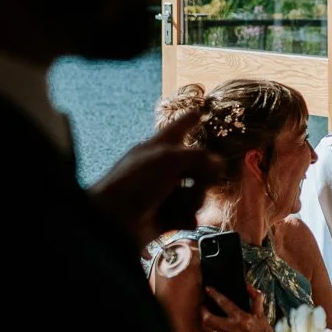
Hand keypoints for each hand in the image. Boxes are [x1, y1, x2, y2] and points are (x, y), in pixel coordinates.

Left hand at [89, 109, 217, 245]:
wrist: (113, 221)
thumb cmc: (135, 182)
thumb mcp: (168, 158)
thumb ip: (198, 156)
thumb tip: (218, 162)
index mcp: (158, 148)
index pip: (178, 128)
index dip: (189, 119)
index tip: (199, 111)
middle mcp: (162, 168)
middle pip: (196, 166)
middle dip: (203, 176)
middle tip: (204, 181)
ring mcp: (164, 193)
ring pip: (195, 192)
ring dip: (194, 200)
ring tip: (181, 205)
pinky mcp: (165, 217)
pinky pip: (188, 215)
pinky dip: (187, 218)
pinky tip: (183, 220)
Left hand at [201, 284, 272, 331]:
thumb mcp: (261, 314)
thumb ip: (256, 298)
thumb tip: (249, 287)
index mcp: (241, 318)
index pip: (224, 303)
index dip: (214, 294)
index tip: (207, 288)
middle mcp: (231, 328)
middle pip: (208, 319)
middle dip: (202, 311)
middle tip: (202, 305)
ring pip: (206, 329)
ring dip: (203, 321)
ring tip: (204, 315)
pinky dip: (209, 329)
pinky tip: (211, 325)